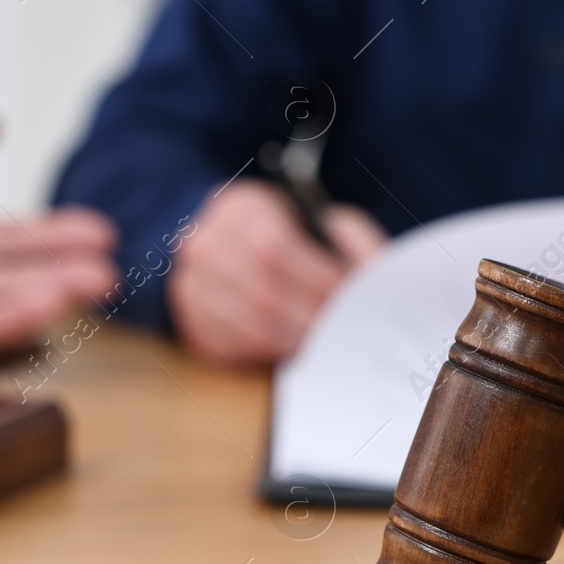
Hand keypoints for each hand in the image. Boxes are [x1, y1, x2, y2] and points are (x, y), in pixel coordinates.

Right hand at [167, 179, 384, 365]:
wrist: (239, 248)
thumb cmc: (294, 237)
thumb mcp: (325, 222)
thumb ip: (351, 241)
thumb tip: (373, 278)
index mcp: (240, 207)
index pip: (273, 246)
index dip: (313, 278)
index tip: (345, 298)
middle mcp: (204, 241)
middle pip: (261, 290)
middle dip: (308, 317)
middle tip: (340, 331)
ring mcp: (190, 282)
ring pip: (246, 324)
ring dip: (292, 342)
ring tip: (324, 346)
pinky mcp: (190, 319)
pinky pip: (229, 347)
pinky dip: (266, 355)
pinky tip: (292, 352)